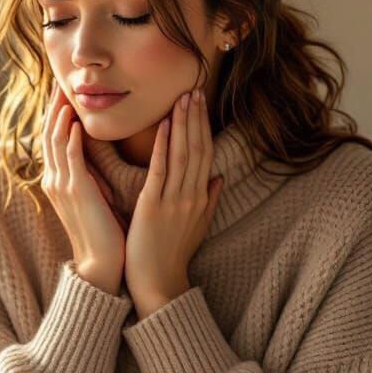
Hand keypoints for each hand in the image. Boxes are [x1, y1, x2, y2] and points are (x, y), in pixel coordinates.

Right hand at [40, 80, 127, 293]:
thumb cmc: (105, 233)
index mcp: (60, 181)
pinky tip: (73, 122)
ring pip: (55, 141)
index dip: (57, 113)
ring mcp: (62, 185)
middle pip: (49, 133)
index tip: (65, 91)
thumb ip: (92, 176)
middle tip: (60, 81)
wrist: (102, 264)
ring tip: (66, 91)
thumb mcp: (95, 197)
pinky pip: (68, 159)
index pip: (54, 138)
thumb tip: (97, 158)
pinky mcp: (75, 192)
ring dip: (60, 114)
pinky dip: (69, 139)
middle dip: (54, 106)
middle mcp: (55, 180)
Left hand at [124, 89, 223, 317]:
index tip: (200, 102)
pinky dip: (162, 147)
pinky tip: (161, 126)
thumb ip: (209, 201)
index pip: (204, 153)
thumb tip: (219, 178)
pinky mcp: (153, 208)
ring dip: (182, 124)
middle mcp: (191, 195)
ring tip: (181, 99)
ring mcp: (174, 201)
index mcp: (200, 197)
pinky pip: (160, 171)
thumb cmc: (173, 256)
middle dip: (195, 118)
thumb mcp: (198, 227)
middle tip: (192, 89)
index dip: (203, 126)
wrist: (158, 283)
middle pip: (197, 148)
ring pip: (182, 155)